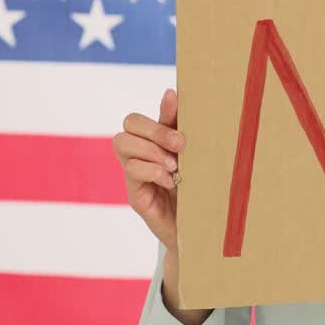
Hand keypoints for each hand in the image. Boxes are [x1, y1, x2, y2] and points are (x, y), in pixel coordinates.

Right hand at [114, 88, 186, 250]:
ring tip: (174, 166)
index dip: (161, 107)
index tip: (175, 100)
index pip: (151, 112)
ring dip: (151, 150)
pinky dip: (152, 171)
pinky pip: (132, 170)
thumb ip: (186, 131)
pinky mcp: (135, 193)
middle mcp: (143, 153)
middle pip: (130, 123)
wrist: (201, 229)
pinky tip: (170, 181)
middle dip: (156, 129)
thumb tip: (177, 95)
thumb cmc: (201, 190)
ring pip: (123, 142)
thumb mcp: (197, 157)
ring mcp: (136, 173)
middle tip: (180, 144)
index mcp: (160, 141)